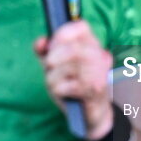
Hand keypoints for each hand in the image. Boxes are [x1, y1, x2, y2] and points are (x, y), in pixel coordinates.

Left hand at [34, 20, 113, 139]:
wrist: (93, 113)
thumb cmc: (75, 86)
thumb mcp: (58, 66)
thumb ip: (46, 52)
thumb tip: (40, 42)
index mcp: (92, 44)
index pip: (80, 27)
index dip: (62, 34)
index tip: (51, 46)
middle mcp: (99, 56)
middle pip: (72, 48)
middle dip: (53, 57)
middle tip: (49, 67)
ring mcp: (98, 73)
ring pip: (67, 67)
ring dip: (53, 77)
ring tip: (56, 83)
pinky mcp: (94, 90)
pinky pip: (67, 86)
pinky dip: (59, 90)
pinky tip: (64, 93)